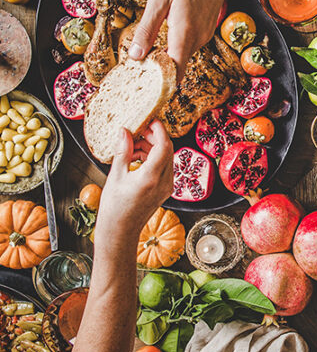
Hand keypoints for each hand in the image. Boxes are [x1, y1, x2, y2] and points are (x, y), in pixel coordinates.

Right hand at [95, 121, 173, 244]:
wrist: (121, 231)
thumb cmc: (114, 207)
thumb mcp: (115, 176)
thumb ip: (122, 151)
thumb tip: (124, 131)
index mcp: (151, 177)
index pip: (163, 145)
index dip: (159, 130)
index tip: (150, 120)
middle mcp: (164, 181)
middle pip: (167, 150)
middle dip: (154, 137)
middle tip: (138, 130)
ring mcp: (167, 186)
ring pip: (166, 158)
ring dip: (152, 147)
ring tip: (132, 145)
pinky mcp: (166, 190)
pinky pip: (164, 167)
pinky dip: (153, 158)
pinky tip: (136, 157)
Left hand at [129, 0, 230, 78]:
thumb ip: (148, 29)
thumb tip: (136, 55)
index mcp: (184, 34)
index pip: (175, 71)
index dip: (162, 83)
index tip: (147, 88)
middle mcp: (198, 39)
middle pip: (178, 64)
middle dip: (160, 68)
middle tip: (138, 66)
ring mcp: (205, 34)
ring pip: (183, 53)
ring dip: (168, 54)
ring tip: (149, 47)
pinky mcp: (207, 29)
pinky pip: (190, 44)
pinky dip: (177, 43)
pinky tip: (167, 30)